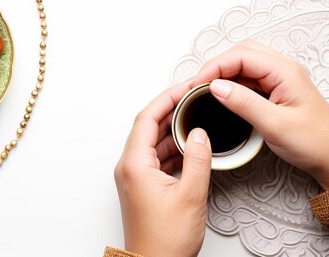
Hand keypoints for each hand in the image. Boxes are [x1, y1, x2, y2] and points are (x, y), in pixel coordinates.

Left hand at [114, 83, 211, 256]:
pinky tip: (189, 146)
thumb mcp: (190, 195)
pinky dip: (172, 148)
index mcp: (134, 164)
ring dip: (172, 129)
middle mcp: (129, 167)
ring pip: (152, 142)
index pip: (147, 118)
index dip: (167, 99)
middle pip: (148, 126)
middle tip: (192, 97)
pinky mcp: (142, 186)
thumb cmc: (164, 240)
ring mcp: (134, 176)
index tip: (185, 88)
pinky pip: (156, 157)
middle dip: (170, 110)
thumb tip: (199, 133)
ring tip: (195, 117)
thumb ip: (196, 159)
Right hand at [192, 40, 328, 189]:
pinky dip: (230, 84)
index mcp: (284, 71)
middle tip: (198, 85)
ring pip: (242, 65)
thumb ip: (243, 103)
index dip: (215, 66)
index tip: (198, 84)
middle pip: (240, 54)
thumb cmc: (316, 143)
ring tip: (206, 90)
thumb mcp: (275, 125)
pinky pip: (247, 79)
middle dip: (216, 66)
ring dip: (222, 74)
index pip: (240, 55)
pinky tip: (221, 96)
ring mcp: (278, 79)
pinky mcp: (274, 91)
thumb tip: (216, 86)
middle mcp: (282, 70)